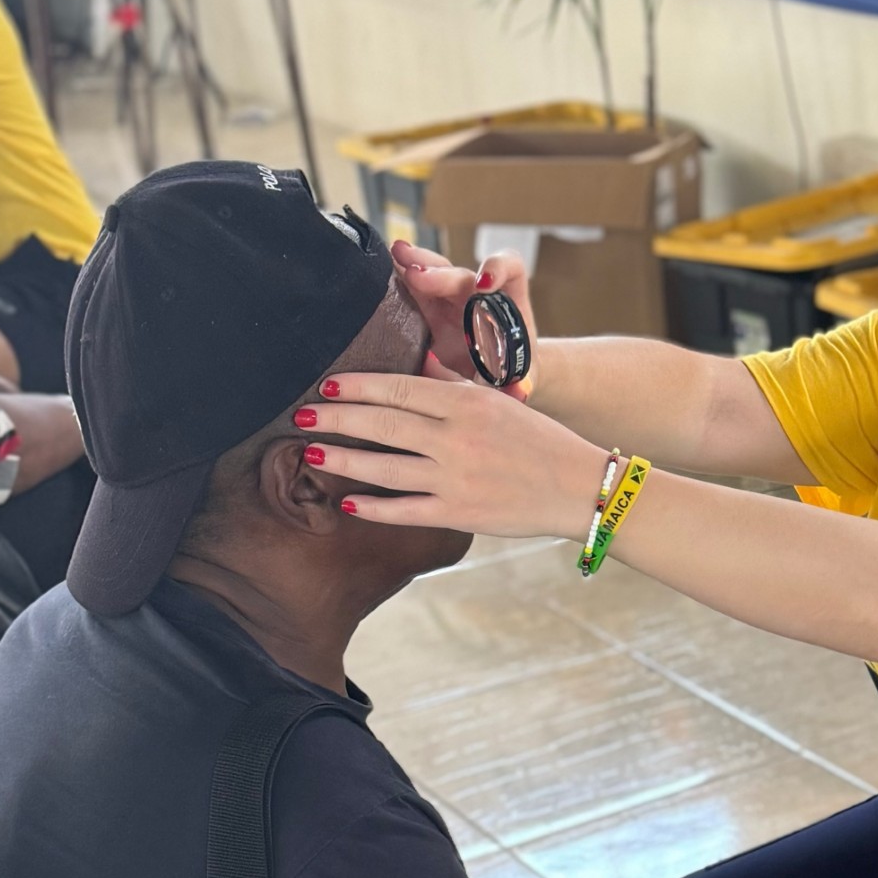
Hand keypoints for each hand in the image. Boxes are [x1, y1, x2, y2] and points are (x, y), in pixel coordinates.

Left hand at [306, 367, 606, 545]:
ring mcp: (454, 478)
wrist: (577, 487)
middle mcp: (455, 438)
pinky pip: (404, 510)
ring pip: (385, 467)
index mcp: (466, 403)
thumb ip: (456, 384)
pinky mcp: (458, 514)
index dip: (357, 387)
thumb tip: (419, 364)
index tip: (328, 385)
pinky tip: (346, 501)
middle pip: (382, 424)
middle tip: (301, 416)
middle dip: (336, 419)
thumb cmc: (540, 441)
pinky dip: (373, 507)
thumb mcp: (500, 399)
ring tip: (312, 454)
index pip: (399, 388)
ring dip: (344, 459)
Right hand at [389, 239, 539, 397]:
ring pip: (431, 272)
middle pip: (459, 273)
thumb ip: (519, 383)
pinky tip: (378, 275)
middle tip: (417, 276)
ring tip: (395, 255)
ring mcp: (449, 299)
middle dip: (439, 273)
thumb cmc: (512, 373)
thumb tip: (520, 391)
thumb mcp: (519, 379)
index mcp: (505, 302)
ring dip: (413, 263)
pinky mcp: (427, 309)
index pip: (509, 268)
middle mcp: (476, 294)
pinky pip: (411, 288)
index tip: (483, 284)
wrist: (495, 378)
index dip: (497, 268)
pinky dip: (396, 278)